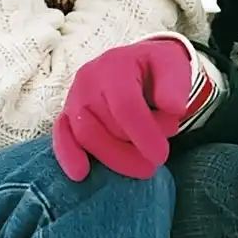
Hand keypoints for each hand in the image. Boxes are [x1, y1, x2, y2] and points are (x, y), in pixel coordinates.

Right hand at [53, 38, 196, 180]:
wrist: (137, 63)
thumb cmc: (156, 69)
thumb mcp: (173, 66)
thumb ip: (176, 85)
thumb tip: (173, 109)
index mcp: (116, 65)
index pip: (125, 105)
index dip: (143, 134)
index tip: (161, 156)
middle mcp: (89, 79)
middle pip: (104, 124)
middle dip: (131, 149)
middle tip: (155, 162)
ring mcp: (74, 97)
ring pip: (85, 135)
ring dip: (112, 157)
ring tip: (140, 166)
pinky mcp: (67, 114)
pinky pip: (61, 136)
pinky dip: (68, 155)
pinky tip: (80, 174)